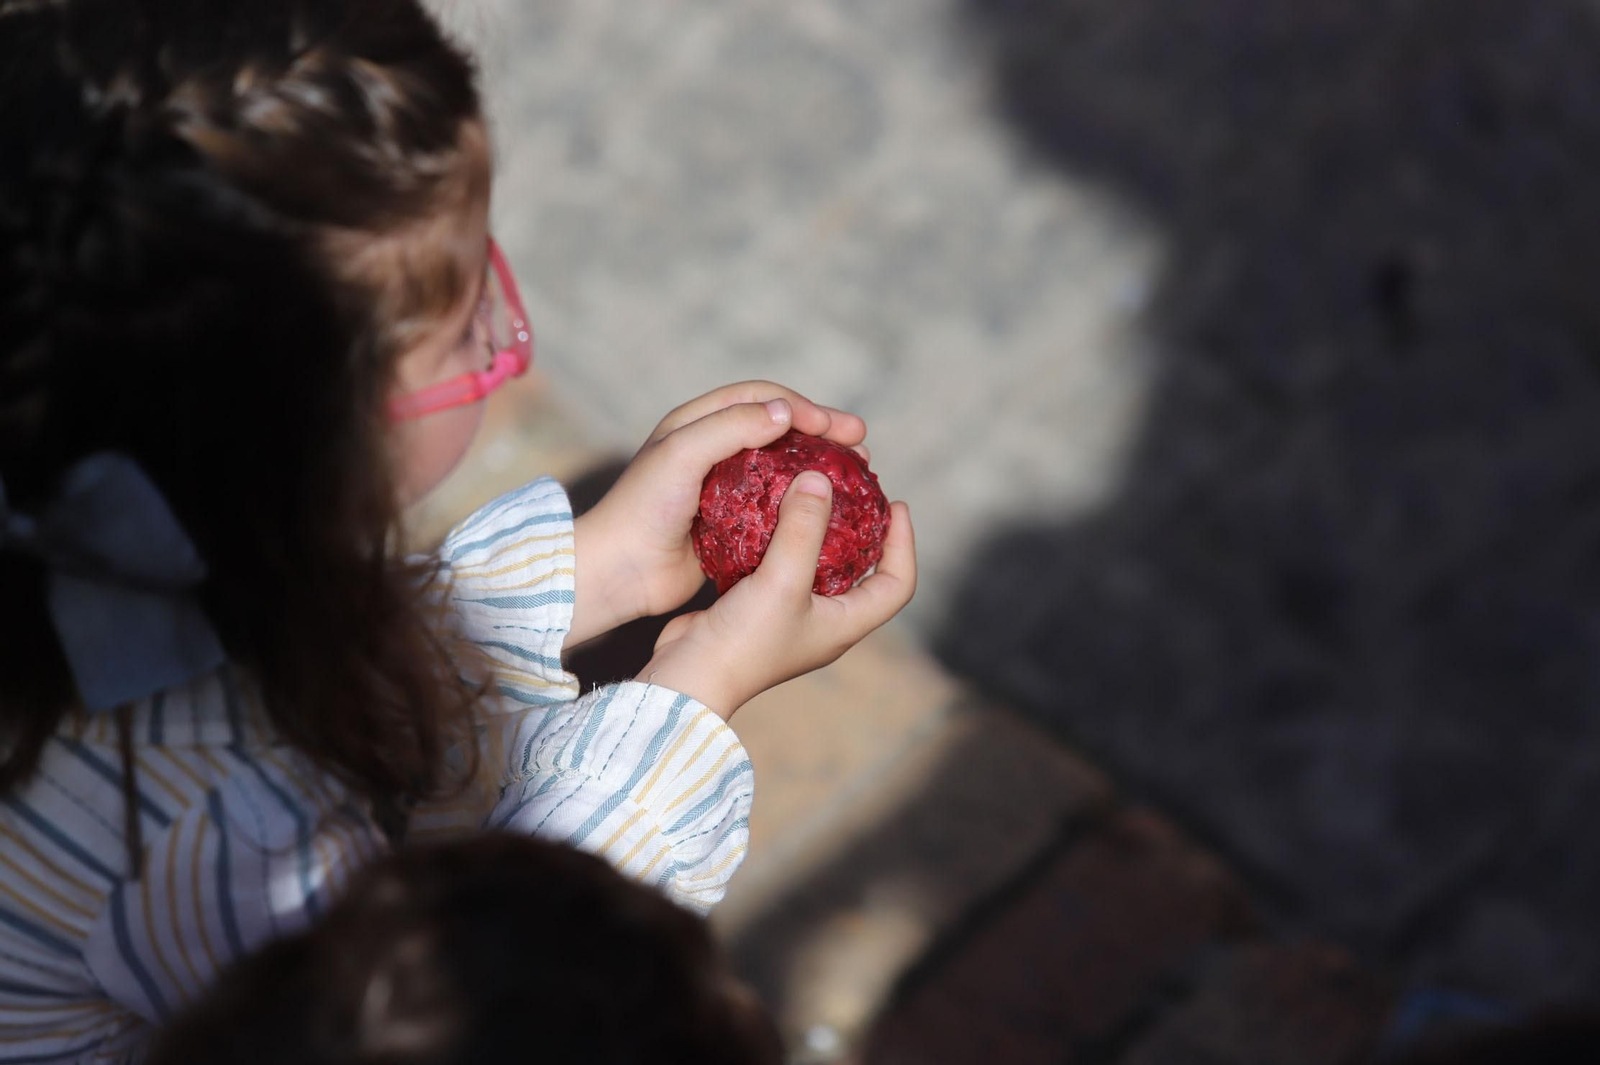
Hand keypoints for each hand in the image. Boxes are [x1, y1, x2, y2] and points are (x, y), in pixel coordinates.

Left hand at [568, 382, 867, 646]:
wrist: (619, 572)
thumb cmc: (643, 508)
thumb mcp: (684, 455)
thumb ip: (731, 428)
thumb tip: (785, 412)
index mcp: (696, 423)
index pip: (761, 398)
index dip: (802, 406)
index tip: (836, 426)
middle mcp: (712, 450)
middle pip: (779, 429)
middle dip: (823, 431)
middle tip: (862, 443)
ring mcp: (724, 489)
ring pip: (783, 468)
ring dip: (820, 467)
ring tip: (858, 475)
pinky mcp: (731, 525)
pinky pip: (777, 507)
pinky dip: (806, 504)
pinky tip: (832, 514)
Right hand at [636, 471, 916, 718]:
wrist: (687, 677)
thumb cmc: (744, 642)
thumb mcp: (782, 581)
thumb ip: (803, 529)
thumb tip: (820, 480)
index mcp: (845, 624)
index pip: (897, 584)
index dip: (904, 544)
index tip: (897, 505)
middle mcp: (824, 621)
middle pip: (861, 571)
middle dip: (864, 530)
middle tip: (855, 491)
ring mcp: (790, 615)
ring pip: (817, 564)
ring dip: (818, 530)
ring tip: (813, 492)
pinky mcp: (758, 606)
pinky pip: (780, 564)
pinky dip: (781, 536)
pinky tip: (768, 510)